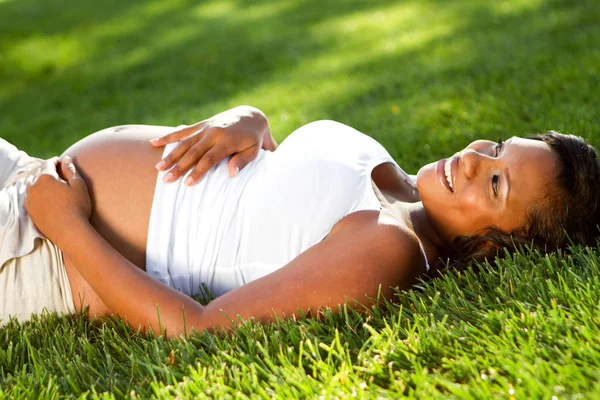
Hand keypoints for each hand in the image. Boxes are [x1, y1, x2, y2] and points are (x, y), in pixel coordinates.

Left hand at [25, 156, 91, 246]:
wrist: (69, 231)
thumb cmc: (77, 207)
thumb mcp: (78, 185)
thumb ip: (71, 170)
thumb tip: (66, 159)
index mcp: (45, 177)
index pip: (49, 164)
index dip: (56, 162)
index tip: (61, 162)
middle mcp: (34, 186)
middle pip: (40, 175)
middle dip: (49, 173)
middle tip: (59, 176)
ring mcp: (30, 200)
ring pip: (35, 187)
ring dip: (43, 185)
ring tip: (54, 189)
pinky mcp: (30, 211)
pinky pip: (32, 199)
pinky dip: (39, 196)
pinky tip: (48, 201)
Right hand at [149, 106, 276, 185]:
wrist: (251, 116)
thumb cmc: (254, 139)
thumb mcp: (255, 150)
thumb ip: (243, 161)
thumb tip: (232, 174)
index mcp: (227, 141)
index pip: (209, 159)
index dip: (197, 171)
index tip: (187, 184)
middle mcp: (214, 133)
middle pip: (193, 152)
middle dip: (179, 167)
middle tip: (166, 180)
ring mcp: (205, 128)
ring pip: (184, 143)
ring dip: (170, 155)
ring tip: (158, 168)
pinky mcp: (201, 125)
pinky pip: (182, 131)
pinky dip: (168, 137)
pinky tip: (154, 142)